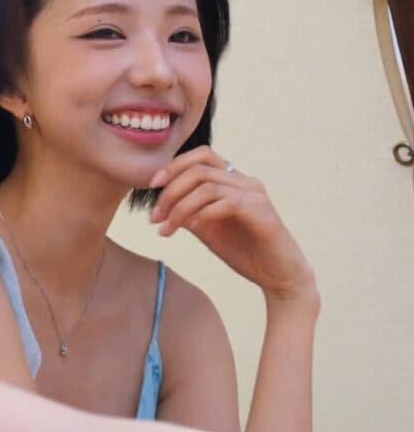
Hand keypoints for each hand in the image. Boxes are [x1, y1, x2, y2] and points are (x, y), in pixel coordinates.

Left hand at [149, 147, 317, 306]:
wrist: (278, 276)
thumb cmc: (243, 250)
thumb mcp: (206, 228)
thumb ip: (187, 212)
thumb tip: (160, 205)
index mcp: (232, 180)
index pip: (201, 156)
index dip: (173, 166)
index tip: (152, 186)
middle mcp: (245, 181)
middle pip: (199, 169)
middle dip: (170, 192)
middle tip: (154, 217)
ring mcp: (255, 194)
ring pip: (208, 186)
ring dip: (180, 207)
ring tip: (166, 229)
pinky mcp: (262, 212)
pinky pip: (226, 203)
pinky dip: (203, 214)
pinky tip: (193, 228)